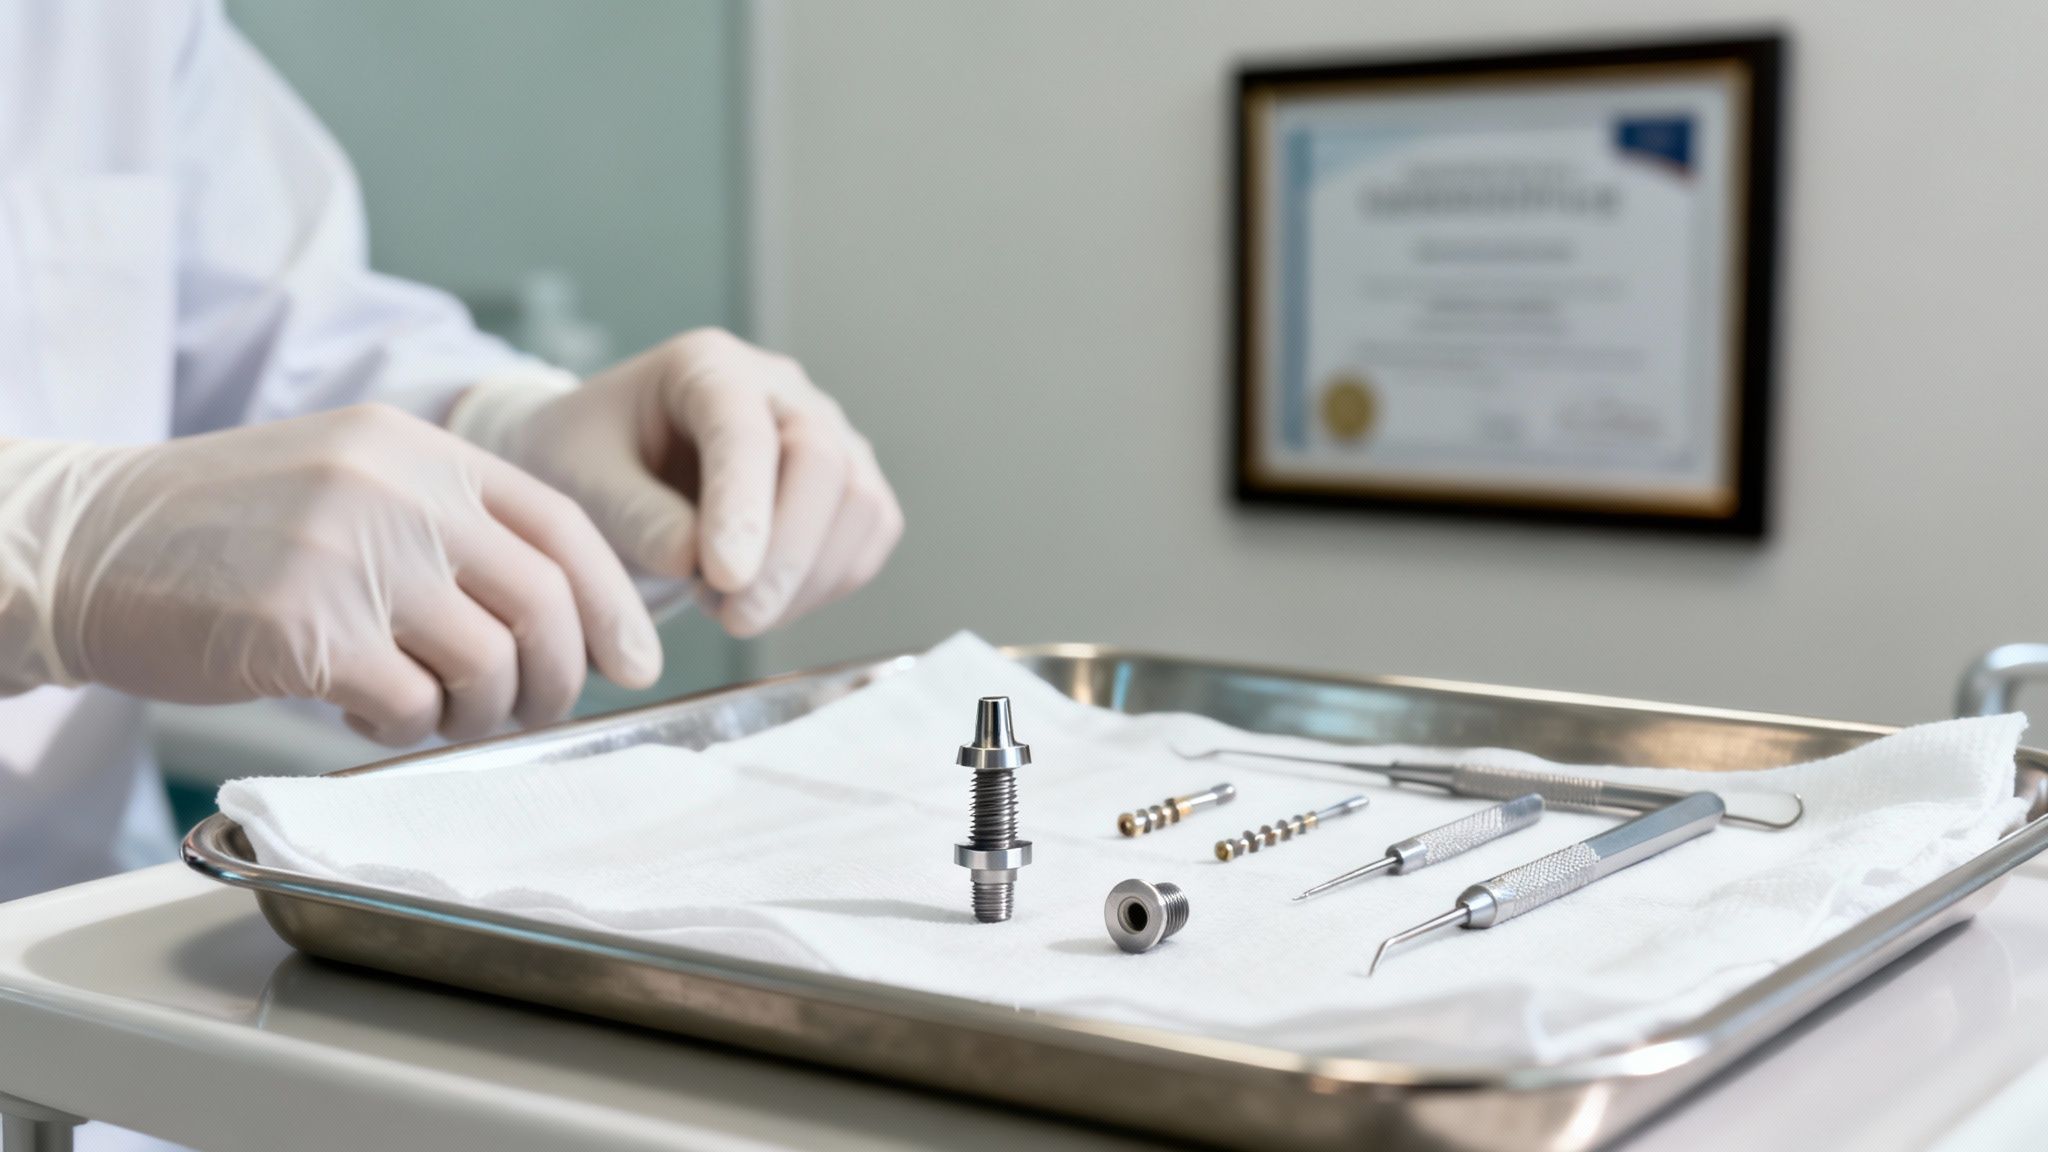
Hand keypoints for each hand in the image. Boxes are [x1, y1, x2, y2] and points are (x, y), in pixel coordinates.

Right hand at [0, 405, 660, 743]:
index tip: (634, 659)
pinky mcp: (305, 629)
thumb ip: (449, 524)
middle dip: (556, 677)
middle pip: (544, 604)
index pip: (565, 526)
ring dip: (478, 713)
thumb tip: (559, 611)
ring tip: (430, 710)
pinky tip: (360, 710)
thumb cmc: (227, 529)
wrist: (88, 543)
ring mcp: (353, 556)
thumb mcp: (353, 482)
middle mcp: (398, 491)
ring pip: (487, 665)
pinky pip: (409, 707)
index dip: (613, 603)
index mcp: (421, 449)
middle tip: (528, 709)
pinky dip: (402, 728)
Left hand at [453, 329, 902, 636]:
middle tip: (735, 622)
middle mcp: (781, 390)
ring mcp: (827, 434)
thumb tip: (699, 560)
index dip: (744, 509)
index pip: (744, 431)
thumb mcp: (578, 483)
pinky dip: (826, 584)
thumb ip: (634, 517)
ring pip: (860, 503)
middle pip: (822, 461)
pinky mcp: (847, 486)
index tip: (725, 581)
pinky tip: (761, 603)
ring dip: (806, 578)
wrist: (608, 475)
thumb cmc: (587, 465)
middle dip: (787, 555)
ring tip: (724, 608)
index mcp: (707, 367)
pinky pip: (869, 536)